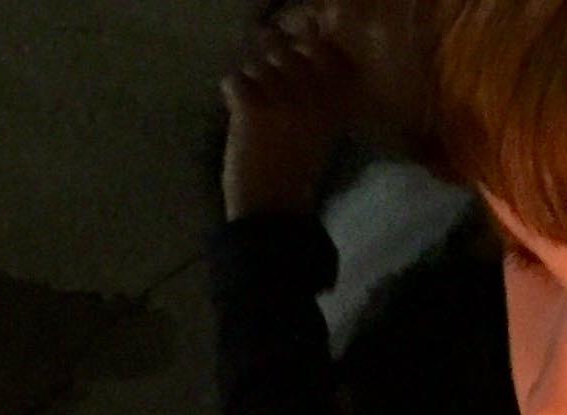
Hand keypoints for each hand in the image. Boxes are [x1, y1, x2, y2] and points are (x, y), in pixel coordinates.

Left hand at [220, 6, 363, 217]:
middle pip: (285, 54)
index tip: (293, 80)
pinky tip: (239, 119)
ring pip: (257, 67)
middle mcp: (312, 93)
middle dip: (272, 73)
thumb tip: (297, 65)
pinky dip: (231, 96)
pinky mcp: (253, 106)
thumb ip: (316, 100)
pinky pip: (234, 81)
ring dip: (251, 86)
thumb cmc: (297, 180)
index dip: (302, 57)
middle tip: (267, 103)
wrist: (274, 212)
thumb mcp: (321, 136)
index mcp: (335, 103)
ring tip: (253, 117)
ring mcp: (282, 98)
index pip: (321, 52)